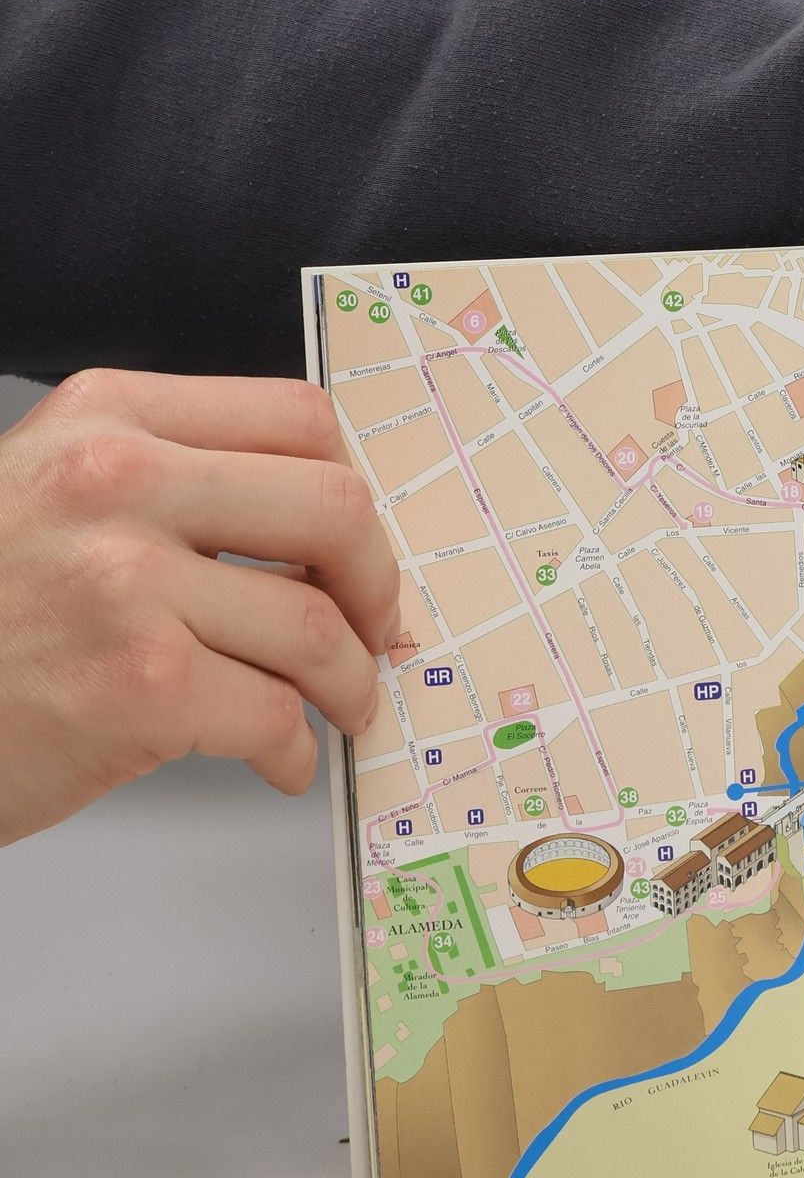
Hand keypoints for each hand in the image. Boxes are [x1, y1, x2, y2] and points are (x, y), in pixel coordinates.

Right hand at [0, 370, 399, 844]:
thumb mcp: (53, 494)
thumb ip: (174, 484)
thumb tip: (327, 534)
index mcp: (109, 418)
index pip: (298, 416)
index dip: (352, 487)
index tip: (357, 543)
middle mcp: (118, 484)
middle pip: (334, 509)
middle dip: (377, 582)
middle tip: (375, 628)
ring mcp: (126, 585)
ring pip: (316, 626)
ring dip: (349, 681)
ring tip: (339, 705)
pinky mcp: (136, 687)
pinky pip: (273, 716)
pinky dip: (293, 750)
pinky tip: (278, 761)